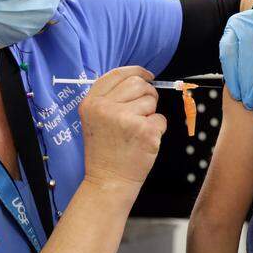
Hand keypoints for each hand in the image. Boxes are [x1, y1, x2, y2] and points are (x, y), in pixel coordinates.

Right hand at [79, 66, 167, 199]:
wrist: (108, 181)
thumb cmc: (104, 152)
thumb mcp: (95, 120)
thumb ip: (110, 98)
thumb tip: (140, 79)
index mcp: (91, 103)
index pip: (117, 74)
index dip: (137, 71)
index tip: (147, 76)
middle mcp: (105, 108)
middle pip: (138, 83)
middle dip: (147, 94)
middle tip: (143, 111)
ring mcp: (125, 119)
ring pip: (151, 100)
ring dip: (150, 114)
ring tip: (136, 131)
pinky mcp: (145, 131)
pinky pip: (161, 119)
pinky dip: (157, 130)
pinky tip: (143, 142)